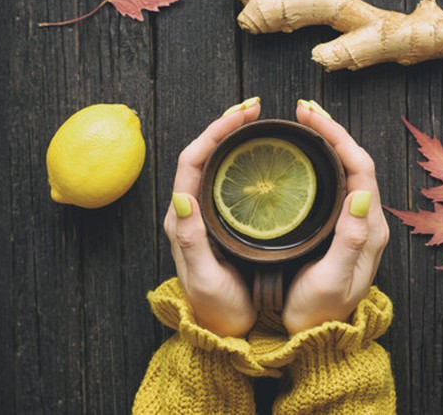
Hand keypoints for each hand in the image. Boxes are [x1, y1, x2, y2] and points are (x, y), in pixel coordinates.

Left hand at [163, 97, 260, 336]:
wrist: (221, 334)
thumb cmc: (215, 310)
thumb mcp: (204, 279)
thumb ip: (190, 240)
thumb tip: (181, 196)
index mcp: (182, 219)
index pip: (193, 160)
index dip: (216, 132)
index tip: (243, 115)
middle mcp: (190, 211)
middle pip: (203, 154)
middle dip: (225, 125)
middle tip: (254, 109)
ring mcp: (205, 215)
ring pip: (214, 164)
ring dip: (232, 138)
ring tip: (256, 122)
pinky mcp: (220, 222)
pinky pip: (227, 180)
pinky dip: (241, 160)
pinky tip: (260, 156)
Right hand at [282, 100, 389, 334]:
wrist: (318, 338)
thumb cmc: (319, 313)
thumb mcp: (333, 280)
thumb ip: (350, 239)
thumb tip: (363, 193)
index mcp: (369, 229)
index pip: (359, 168)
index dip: (336, 136)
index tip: (309, 116)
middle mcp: (368, 221)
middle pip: (355, 162)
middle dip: (331, 130)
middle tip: (303, 109)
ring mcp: (357, 223)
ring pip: (347, 169)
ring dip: (328, 141)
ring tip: (304, 122)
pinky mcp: (343, 228)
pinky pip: (337, 183)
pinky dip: (322, 160)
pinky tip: (306, 155)